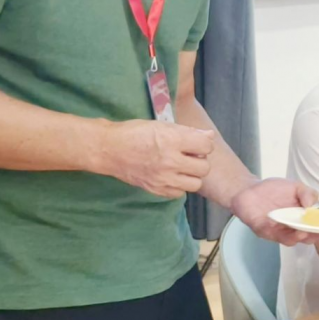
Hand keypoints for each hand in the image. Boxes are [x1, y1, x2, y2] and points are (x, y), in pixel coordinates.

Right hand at [99, 120, 215, 197]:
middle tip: (190, 156)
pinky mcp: (156, 190)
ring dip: (192, 175)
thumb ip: (188, 131)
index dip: (204, 143)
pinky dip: (179, 186)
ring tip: (182, 167)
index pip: (206, 146)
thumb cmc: (135, 133)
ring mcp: (163, 178)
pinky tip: (171, 176)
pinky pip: (179, 193)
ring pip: (195, 184)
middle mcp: (171, 161)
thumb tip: (209, 135)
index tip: (196, 143)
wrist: (109, 149)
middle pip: (204, 168)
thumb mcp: (162, 125)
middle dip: (200, 161)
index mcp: (173, 141)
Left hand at [232, 178, 318, 246]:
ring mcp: (278, 231)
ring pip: (289, 240)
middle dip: (313, 236)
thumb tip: (312, 204)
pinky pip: (270, 233)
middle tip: (318, 232)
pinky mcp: (263, 230)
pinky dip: (274, 230)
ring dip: (296, 237)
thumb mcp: (295, 186)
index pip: (317, 227)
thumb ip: (307, 193)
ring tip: (301, 232)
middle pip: (306, 238)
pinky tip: (277, 223)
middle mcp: (292, 228)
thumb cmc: (274, 190)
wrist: (250, 190)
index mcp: (303, 218)